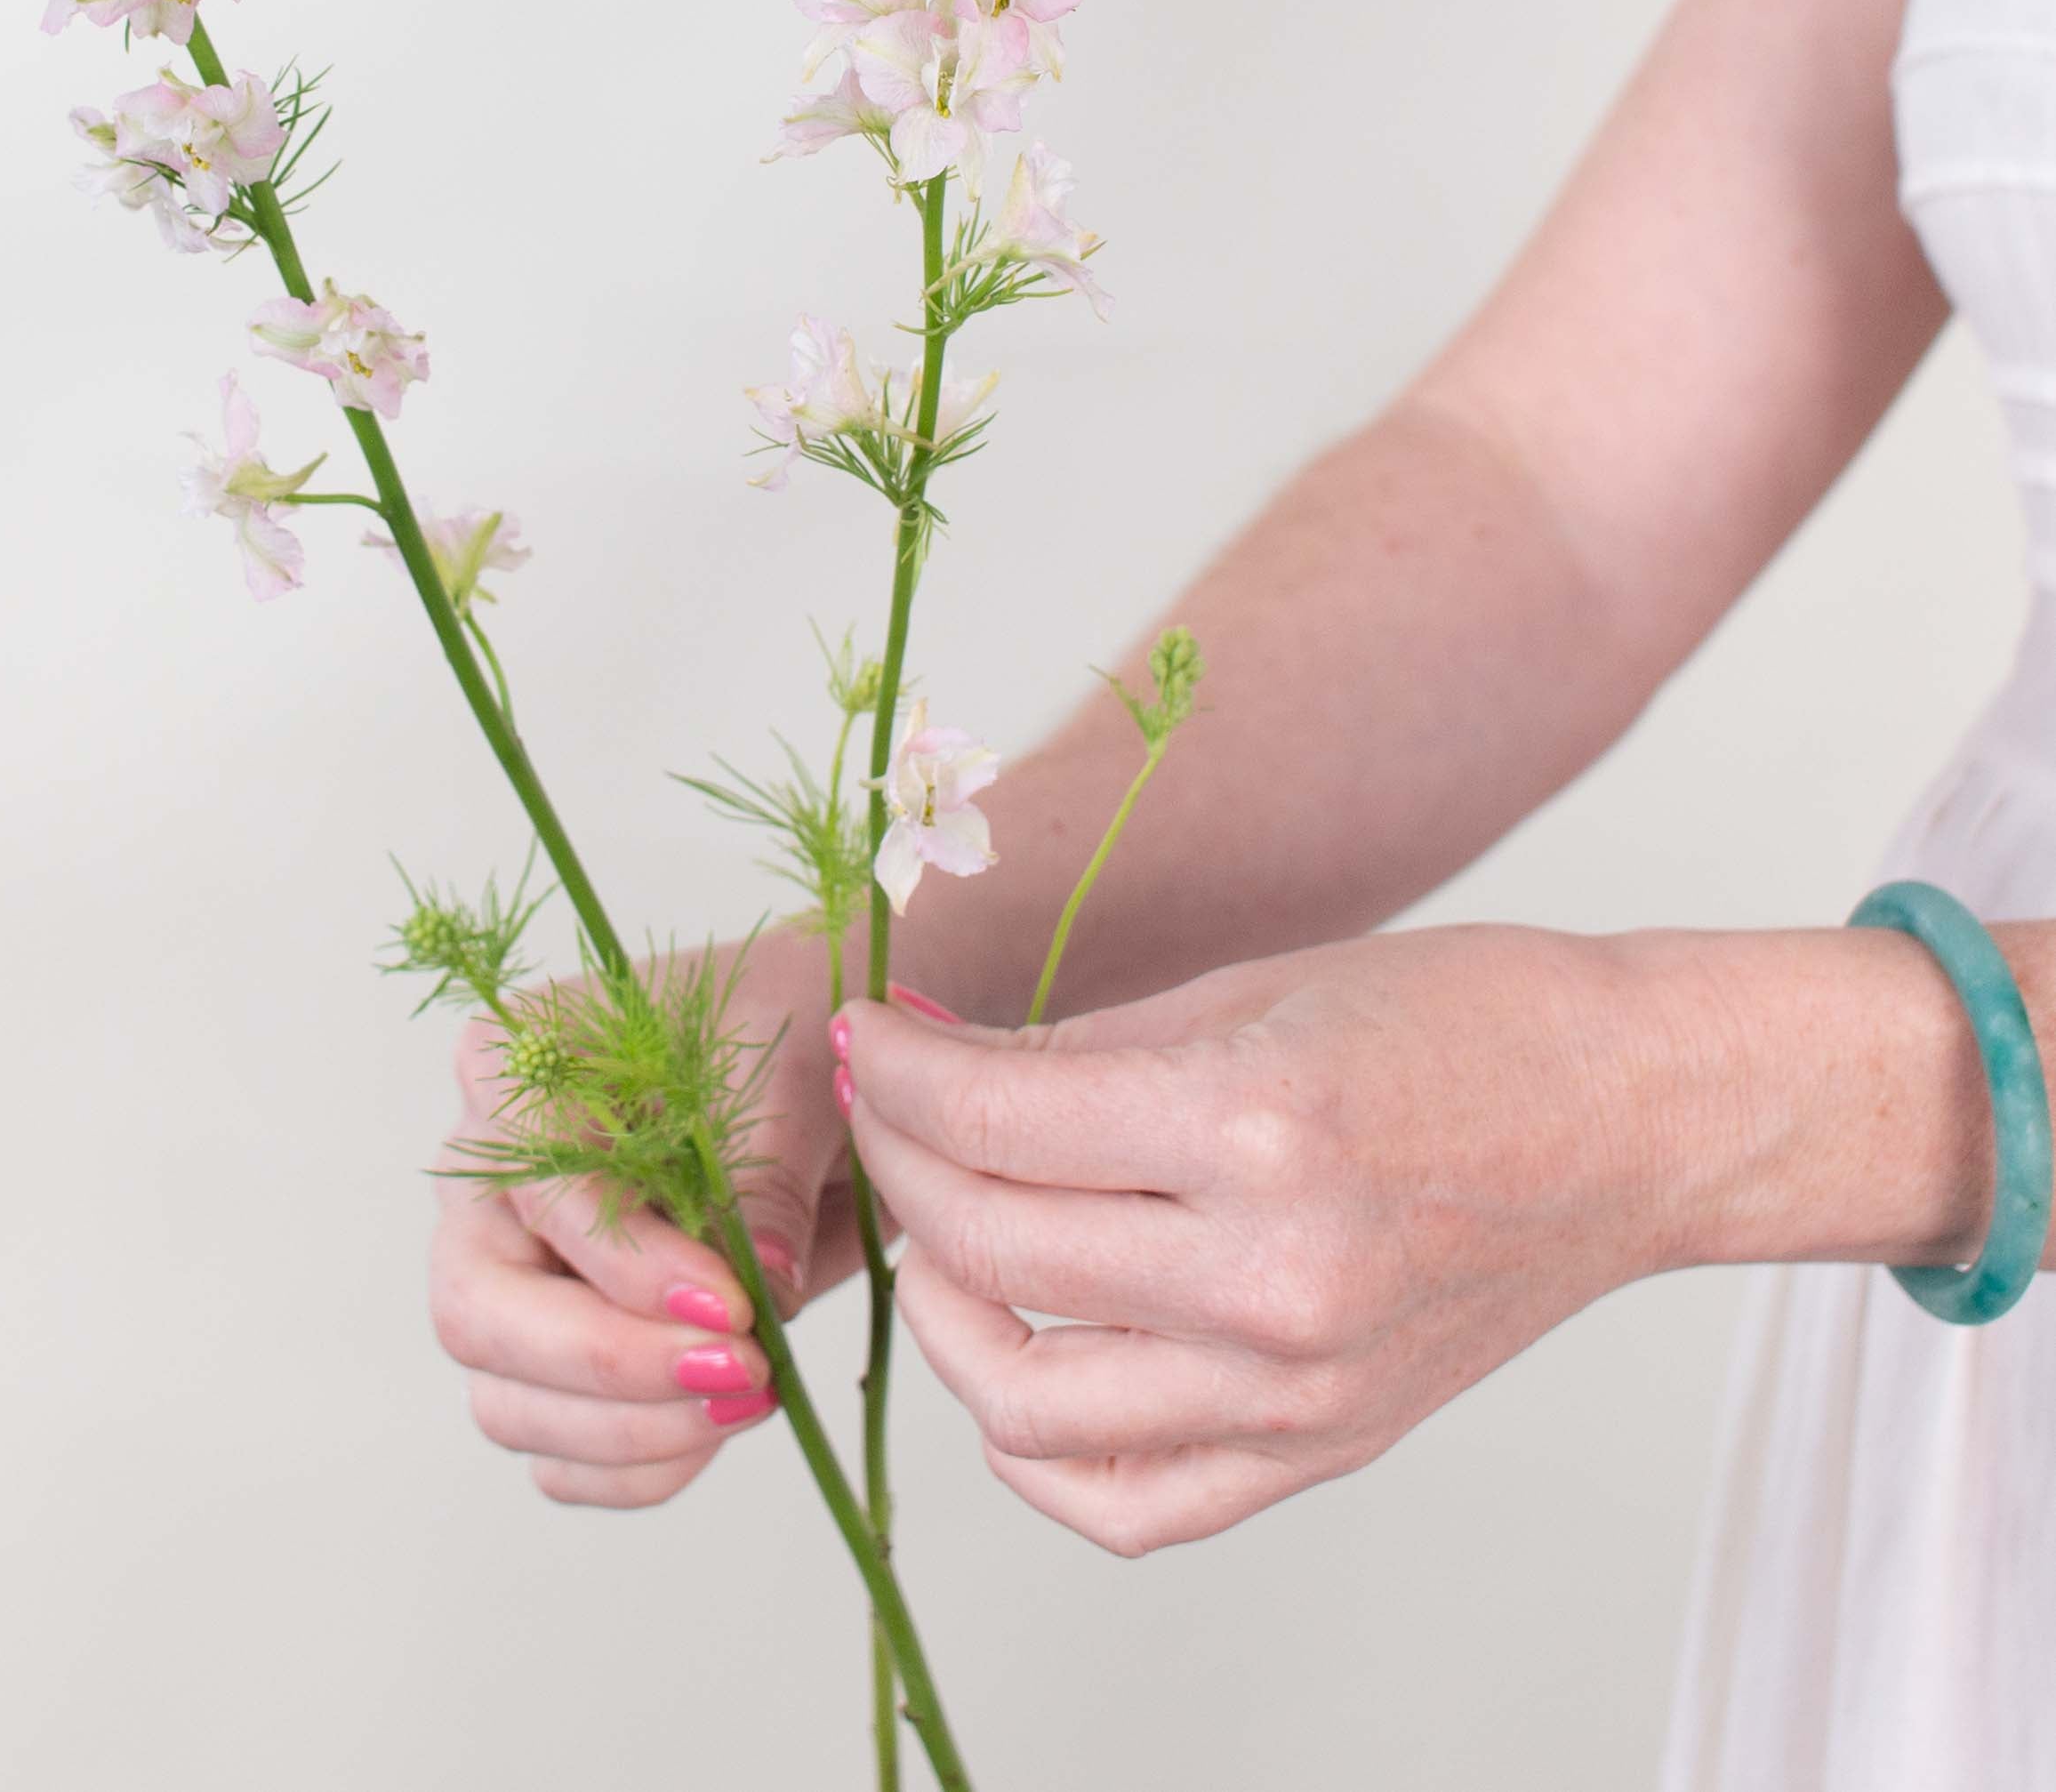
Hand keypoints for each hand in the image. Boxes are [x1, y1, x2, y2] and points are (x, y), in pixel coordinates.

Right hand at [426, 929, 873, 1507]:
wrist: (820, 1085)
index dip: (624, 1262)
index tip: (731, 1304)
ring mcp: (509, 1282)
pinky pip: (557, 1452)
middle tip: (739, 1373)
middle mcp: (487, 1184)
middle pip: (477, 1310)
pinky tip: (718, 1430)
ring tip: (752, 1397)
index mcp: (515, 1072)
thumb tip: (764, 1287)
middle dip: (607, 1362)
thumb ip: (765, 1173)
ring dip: (630, 1429)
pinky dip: (636, 1467)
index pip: (532, 1187)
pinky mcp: (553, 1363)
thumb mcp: (793, 1074)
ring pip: (506, 1399)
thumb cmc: (786, 1041)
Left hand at [837, 925, 1706, 1554]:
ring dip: (945, 1308)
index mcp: (1259, 1130)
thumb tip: (923, 1057)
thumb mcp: (1251, 992)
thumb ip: (1073, 1049)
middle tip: (887, 1104)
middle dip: (900, 1160)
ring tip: (939, 1228)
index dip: (898, 1074)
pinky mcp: (1324, 1448)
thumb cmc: (1463, 1022)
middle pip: (994, 1249)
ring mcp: (1300, 1389)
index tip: (865, 1037)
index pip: (996, 1123)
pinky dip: (1037, 1451)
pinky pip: (1130, 1503)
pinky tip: (1011, 1362)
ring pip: (1030, 1402)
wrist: (1630, 1118)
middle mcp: (1273, 1280)